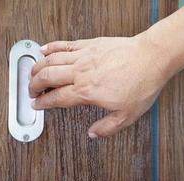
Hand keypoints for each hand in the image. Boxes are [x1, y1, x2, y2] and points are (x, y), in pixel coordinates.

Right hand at [29, 34, 169, 137]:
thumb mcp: (127, 115)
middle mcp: (81, 73)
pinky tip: (44, 49)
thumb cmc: (142, 83)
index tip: (37, 105)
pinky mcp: (90, 44)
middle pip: (48, 77)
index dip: (43, 103)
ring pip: (52, 60)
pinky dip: (51, 47)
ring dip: (37, 67)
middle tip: (30, 90)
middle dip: (34, 85)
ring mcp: (84, 56)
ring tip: (31, 72)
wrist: (152, 58)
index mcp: (87, 91)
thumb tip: (93, 133)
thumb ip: (107, 127)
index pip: (57, 98)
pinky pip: (65, 45)